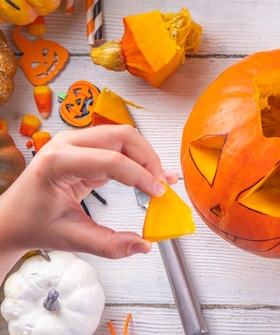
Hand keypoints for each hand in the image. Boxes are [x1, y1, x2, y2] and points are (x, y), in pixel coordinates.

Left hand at [0, 125, 176, 279]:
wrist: (12, 219)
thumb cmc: (33, 224)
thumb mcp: (71, 238)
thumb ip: (109, 245)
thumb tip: (141, 245)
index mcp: (58, 161)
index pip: (112, 161)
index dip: (141, 176)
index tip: (158, 193)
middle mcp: (67, 144)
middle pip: (122, 136)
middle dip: (148, 159)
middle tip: (162, 184)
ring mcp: (75, 142)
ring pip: (123, 136)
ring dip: (145, 156)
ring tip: (160, 179)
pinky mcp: (84, 147)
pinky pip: (118, 145)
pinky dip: (137, 158)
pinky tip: (149, 174)